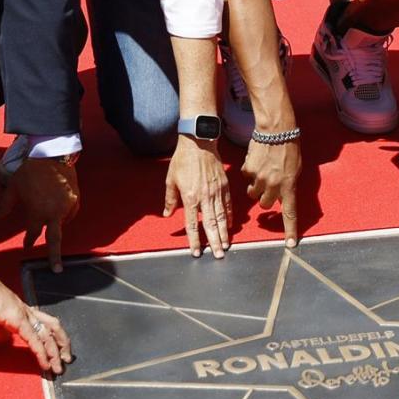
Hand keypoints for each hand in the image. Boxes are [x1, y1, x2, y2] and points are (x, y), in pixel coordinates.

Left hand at [0, 157, 79, 272]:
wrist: (52, 154)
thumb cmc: (31, 171)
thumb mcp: (13, 188)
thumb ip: (5, 205)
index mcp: (38, 213)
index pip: (33, 233)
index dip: (29, 240)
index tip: (27, 245)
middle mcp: (54, 213)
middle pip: (55, 240)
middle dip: (55, 256)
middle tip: (57, 269)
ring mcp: (67, 206)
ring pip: (63, 223)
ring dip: (57, 225)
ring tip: (52, 223)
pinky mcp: (76, 199)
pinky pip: (71, 213)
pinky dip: (65, 215)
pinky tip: (60, 212)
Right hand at [0, 269, 73, 374]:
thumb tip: (4, 340)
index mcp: (19, 311)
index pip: (42, 324)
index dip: (51, 338)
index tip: (55, 352)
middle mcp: (26, 312)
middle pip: (52, 328)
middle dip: (61, 345)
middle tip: (65, 360)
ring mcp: (23, 315)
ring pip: (47, 336)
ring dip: (54, 354)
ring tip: (58, 368)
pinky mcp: (17, 319)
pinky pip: (34, 339)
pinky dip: (42, 353)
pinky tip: (45, 364)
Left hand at [164, 135, 231, 257]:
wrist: (199, 143)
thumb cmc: (182, 160)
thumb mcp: (170, 179)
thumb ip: (170, 199)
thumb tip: (167, 214)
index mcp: (190, 197)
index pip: (192, 224)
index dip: (194, 240)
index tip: (196, 252)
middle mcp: (205, 197)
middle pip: (211, 224)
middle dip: (215, 242)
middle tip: (218, 255)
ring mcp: (217, 192)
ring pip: (222, 217)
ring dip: (224, 233)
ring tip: (227, 245)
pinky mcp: (224, 185)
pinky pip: (227, 204)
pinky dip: (230, 216)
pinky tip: (231, 225)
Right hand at [241, 139, 301, 245]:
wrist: (276, 129)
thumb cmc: (290, 147)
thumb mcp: (296, 169)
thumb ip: (289, 185)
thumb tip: (282, 196)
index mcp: (289, 185)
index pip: (290, 212)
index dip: (289, 229)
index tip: (289, 244)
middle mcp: (274, 185)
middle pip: (265, 204)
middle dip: (265, 198)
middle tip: (269, 186)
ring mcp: (259, 178)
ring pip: (253, 193)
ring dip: (256, 186)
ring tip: (262, 171)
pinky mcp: (248, 170)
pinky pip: (247, 177)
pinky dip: (250, 172)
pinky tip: (257, 160)